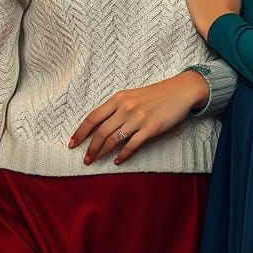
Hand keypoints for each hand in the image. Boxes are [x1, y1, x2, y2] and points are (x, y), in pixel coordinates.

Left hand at [69, 70, 209, 165]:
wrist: (181, 91)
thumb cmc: (156, 94)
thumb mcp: (132, 95)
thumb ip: (116, 108)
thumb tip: (100, 125)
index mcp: (118, 98)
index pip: (93, 117)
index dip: (80, 132)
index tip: (72, 143)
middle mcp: (126, 108)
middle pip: (101, 132)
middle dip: (90, 148)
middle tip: (85, 159)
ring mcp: (138, 119)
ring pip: (114, 140)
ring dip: (102, 153)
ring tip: (95, 161)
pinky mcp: (151, 129)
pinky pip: (131, 145)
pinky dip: (122, 155)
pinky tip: (118, 161)